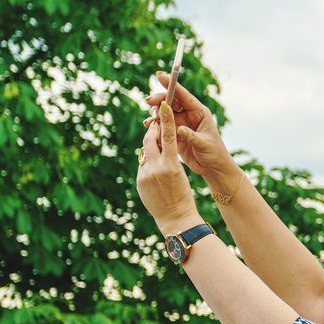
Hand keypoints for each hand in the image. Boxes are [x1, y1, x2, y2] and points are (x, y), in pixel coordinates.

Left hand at [137, 102, 201, 231]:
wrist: (176, 218)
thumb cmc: (184, 195)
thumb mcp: (180, 175)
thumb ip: (168, 160)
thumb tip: (155, 147)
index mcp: (172, 166)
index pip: (168, 137)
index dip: (165, 120)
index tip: (163, 105)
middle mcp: (156, 169)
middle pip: (150, 141)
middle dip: (153, 131)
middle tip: (156, 123)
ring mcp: (145, 175)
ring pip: (145, 153)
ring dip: (150, 147)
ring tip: (156, 145)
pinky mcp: (139, 181)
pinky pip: (143, 165)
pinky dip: (148, 163)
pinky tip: (154, 169)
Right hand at [144, 72, 239, 191]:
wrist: (213, 169)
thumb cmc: (215, 154)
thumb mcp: (204, 144)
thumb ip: (191, 136)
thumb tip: (179, 129)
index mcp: (200, 112)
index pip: (184, 95)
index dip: (172, 85)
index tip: (159, 75)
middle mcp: (190, 116)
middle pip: (172, 102)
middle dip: (159, 100)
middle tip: (148, 102)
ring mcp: (181, 124)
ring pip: (165, 114)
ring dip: (155, 114)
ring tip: (150, 120)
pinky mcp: (175, 135)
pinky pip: (162, 126)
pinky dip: (155, 126)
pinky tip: (149, 127)